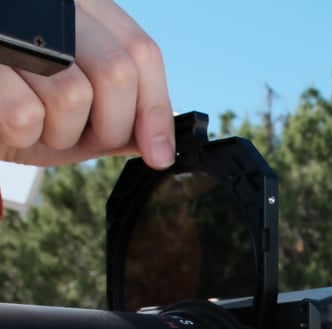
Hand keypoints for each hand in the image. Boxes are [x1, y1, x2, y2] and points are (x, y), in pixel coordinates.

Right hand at [0, 0, 173, 168]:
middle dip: (109, 125)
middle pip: (116, 72)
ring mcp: (11, 23)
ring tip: (35, 123)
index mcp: (80, 6)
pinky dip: (21, 136)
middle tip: (80, 135)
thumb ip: (119, 118)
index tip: (159, 155)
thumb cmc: (14, 103)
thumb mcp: (74, 110)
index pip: (140, 52)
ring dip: (59, 133)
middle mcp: (50, 5)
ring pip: (72, 95)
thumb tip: (159, 145)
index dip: (155, 110)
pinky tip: (6, 124)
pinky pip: (25, 114)